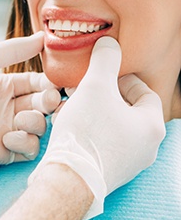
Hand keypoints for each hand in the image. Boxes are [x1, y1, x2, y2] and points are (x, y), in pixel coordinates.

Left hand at [0, 32, 60, 169]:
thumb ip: (13, 49)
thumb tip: (43, 37)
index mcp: (3, 85)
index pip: (36, 83)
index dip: (49, 83)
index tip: (58, 84)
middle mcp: (7, 107)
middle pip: (42, 104)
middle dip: (50, 102)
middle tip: (50, 100)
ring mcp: (5, 129)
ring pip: (39, 126)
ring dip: (36, 122)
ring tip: (20, 120)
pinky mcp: (1, 151)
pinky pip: (28, 148)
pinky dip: (25, 143)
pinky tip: (8, 137)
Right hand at [29, 36, 165, 219]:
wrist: (69, 176)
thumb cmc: (88, 131)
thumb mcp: (95, 86)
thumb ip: (105, 60)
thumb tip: (109, 42)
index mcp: (151, 126)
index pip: (145, 92)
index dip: (123, 78)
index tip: (104, 74)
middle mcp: (145, 146)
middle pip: (126, 108)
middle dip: (102, 93)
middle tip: (84, 85)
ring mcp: (128, 161)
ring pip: (111, 123)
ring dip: (92, 108)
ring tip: (71, 101)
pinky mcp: (109, 169)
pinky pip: (101, 140)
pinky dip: (87, 126)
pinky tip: (67, 121)